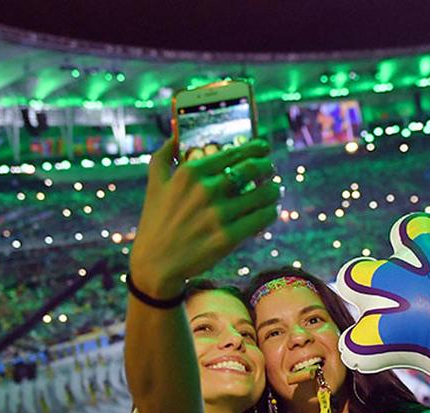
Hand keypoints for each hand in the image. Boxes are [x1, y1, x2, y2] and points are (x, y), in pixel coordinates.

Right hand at [129, 138, 278, 296]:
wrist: (155, 263)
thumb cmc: (155, 220)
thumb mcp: (154, 183)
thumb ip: (164, 155)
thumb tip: (176, 133)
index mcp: (190, 173)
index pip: (233, 152)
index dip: (254, 148)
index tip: (263, 148)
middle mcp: (206, 190)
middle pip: (252, 168)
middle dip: (267, 166)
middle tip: (270, 168)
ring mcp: (218, 215)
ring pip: (262, 193)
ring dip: (273, 189)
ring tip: (275, 190)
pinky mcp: (228, 238)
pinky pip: (262, 218)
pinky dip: (270, 211)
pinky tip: (270, 209)